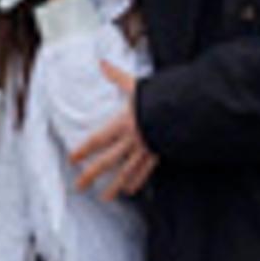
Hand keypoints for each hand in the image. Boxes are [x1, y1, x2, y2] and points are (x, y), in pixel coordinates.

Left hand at [67, 62, 156, 198]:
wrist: (187, 109)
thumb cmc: (160, 95)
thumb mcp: (136, 84)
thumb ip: (117, 76)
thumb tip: (102, 62)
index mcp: (124, 123)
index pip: (98, 139)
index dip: (84, 149)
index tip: (72, 158)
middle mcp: (132, 139)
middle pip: (108, 161)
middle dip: (92, 174)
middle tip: (79, 186)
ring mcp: (146, 149)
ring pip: (126, 172)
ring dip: (114, 186)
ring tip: (105, 198)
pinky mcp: (159, 154)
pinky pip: (145, 171)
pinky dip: (137, 181)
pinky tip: (131, 190)